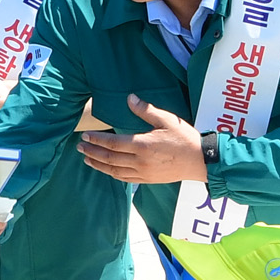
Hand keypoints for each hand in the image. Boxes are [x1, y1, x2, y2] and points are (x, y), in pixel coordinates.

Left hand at [76, 94, 207, 183]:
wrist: (200, 161)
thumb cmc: (185, 138)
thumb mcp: (167, 119)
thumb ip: (146, 110)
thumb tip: (129, 99)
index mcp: (143, 145)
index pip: (113, 143)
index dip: (97, 140)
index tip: (85, 136)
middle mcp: (140, 161)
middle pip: (109, 158)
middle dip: (92, 152)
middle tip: (80, 147)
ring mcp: (143, 173)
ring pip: (114, 170)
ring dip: (98, 165)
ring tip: (86, 159)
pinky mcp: (148, 180)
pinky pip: (125, 179)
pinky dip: (112, 174)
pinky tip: (106, 170)